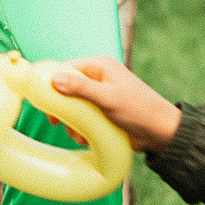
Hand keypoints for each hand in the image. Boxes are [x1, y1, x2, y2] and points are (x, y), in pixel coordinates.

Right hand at [50, 56, 182, 151]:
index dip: (52, 84)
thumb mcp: (107, 98)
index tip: (44, 102)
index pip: (66, 68)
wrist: (160, 132)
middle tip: (56, 122)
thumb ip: (81, 88)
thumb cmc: (139, 110)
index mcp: (100, 66)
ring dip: (73, 123)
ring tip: (80, 134)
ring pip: (73, 107)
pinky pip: (82, 118)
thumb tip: (55, 79)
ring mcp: (99, 95)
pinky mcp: (101, 111)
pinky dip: (82, 129)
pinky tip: (87, 138)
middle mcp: (98, 78)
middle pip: (66, 89)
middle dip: (63, 108)